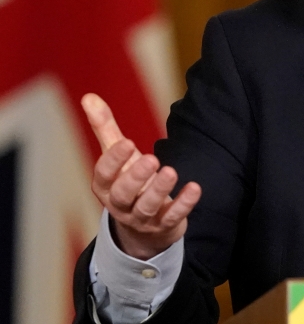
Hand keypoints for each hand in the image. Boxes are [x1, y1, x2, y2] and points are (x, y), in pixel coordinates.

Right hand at [82, 93, 201, 259]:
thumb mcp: (117, 156)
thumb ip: (105, 127)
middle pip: (123, 194)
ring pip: (147, 207)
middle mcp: (120, 204)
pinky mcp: (164, 226)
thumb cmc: (128, 181)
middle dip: (136, 177)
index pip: (104, 175)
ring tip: (171, 171)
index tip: (128, 142)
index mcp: (106, 186)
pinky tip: (195, 188)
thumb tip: (89, 96)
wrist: (143, 226)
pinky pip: (173, 217)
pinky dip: (184, 204)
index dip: (114, 160)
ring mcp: (142, 218)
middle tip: (151, 158)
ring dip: (159, 190)